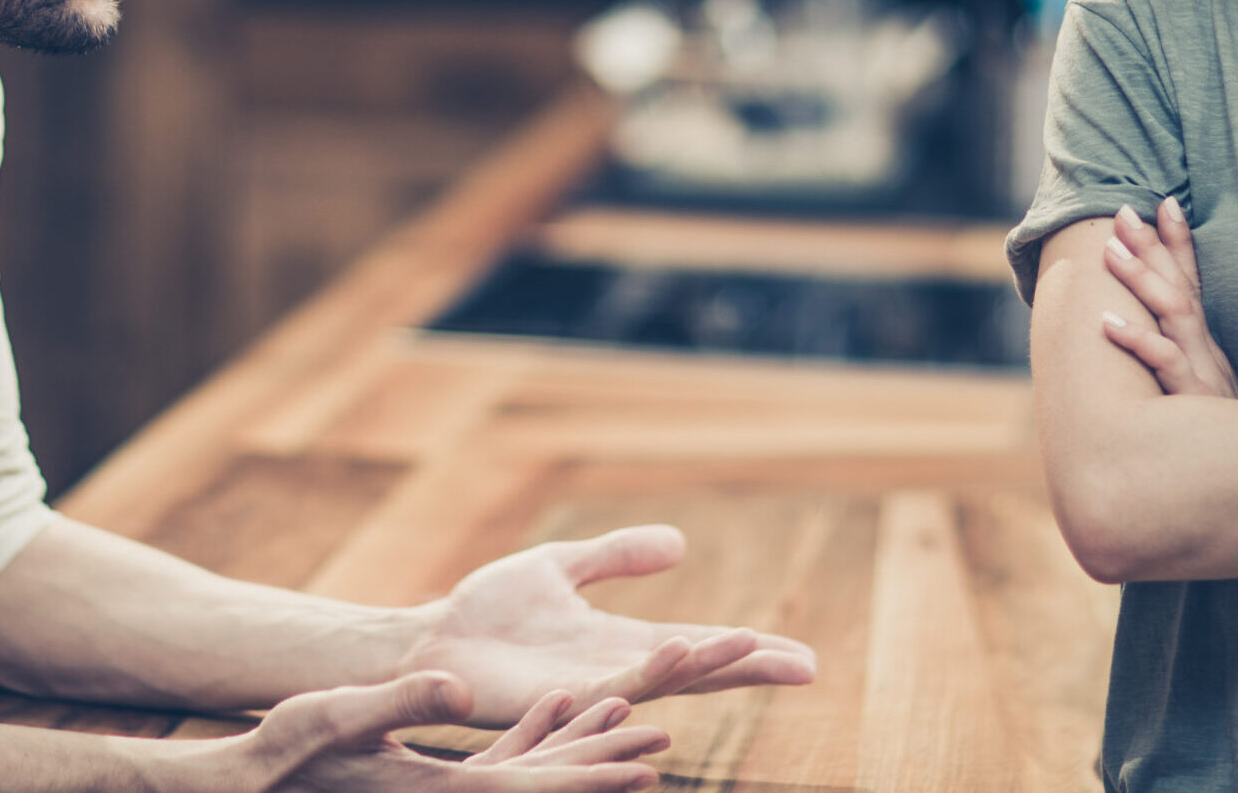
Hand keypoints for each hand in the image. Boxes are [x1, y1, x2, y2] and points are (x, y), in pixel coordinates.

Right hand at [180, 673, 666, 791]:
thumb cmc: (283, 755)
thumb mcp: (337, 719)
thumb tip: (460, 690)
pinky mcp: (431, 780)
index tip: (647, 767)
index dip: (592, 778)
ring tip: (631, 719)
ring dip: (579, 745)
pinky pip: (499, 760)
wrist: (247, 786)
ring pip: (531, 769)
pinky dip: (534, 734)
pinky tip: (559, 703)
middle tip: (664, 742)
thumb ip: (402, 701)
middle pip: (547, 783)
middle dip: (606, 763)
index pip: (533, 788)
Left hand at [400, 525, 816, 726]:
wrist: (433, 638)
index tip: (798, 654)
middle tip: (804, 668)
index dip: (745, 651)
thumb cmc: (489, 611)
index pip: (696, 648)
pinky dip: (652, 671)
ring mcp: (590, 687)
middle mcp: (615, 671)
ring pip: (664, 679)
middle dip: (747, 668)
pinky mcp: (558, 694)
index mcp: (620, 643)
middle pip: (697, 671)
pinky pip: (614, 684)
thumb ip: (617, 556)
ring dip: (710, 666)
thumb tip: (680, 543)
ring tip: (756, 649)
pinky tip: (684, 651)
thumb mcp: (563, 567)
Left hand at [1100, 198, 1237, 399]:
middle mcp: (1205, 351)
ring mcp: (1201, 371)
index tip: (1166, 202)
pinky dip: (1138, 341)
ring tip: (1111, 249)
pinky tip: (1108, 324)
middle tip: (1124, 209)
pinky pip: (1164, 365)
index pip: (1193, 283)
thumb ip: (1189, 363)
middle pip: (1179, 287)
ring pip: (1172, 315)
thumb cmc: (1225, 437)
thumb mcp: (1209, 392)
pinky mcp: (1194, 399)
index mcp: (1206, 345)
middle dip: (1154, 247)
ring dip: (1142, 279)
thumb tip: (1165, 336)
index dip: (1181, 243)